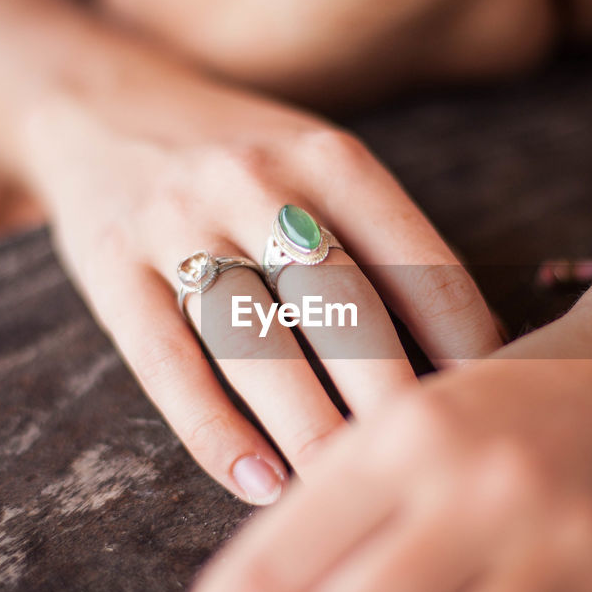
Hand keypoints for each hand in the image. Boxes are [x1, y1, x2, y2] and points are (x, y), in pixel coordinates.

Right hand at [25, 77, 501, 503]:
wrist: (99, 102)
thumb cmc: (240, 156)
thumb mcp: (318, 162)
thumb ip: (382, 239)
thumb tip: (472, 349)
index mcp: (330, 158)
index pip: (419, 266)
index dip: (465, 345)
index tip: (493, 408)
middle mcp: (257, 184)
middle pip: (344, 312)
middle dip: (393, 402)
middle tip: (428, 471)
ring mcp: (179, 225)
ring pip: (259, 346)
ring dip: (310, 430)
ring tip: (347, 490)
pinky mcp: (112, 268)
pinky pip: (169, 365)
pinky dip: (217, 432)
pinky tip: (258, 484)